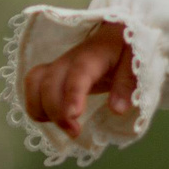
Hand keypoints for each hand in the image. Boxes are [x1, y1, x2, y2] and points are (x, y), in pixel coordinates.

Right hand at [22, 20, 136, 138]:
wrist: (113, 36)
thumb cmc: (125, 50)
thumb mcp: (136, 64)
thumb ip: (127, 85)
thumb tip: (117, 110)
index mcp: (93, 55)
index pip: (79, 74)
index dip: (73, 95)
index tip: (74, 116)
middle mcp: (69, 59)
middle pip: (51, 83)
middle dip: (57, 112)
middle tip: (75, 133)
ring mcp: (56, 65)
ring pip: (34, 84)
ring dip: (42, 110)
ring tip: (63, 127)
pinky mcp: (49, 73)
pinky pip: (31, 87)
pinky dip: (35, 105)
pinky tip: (52, 119)